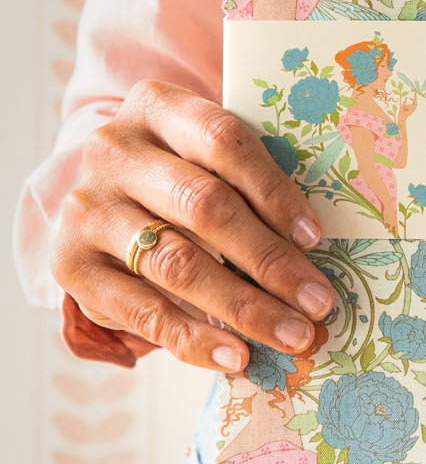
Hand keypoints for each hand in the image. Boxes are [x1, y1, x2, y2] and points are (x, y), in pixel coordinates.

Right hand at [50, 79, 337, 373]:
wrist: (99, 200)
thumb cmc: (178, 176)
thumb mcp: (204, 159)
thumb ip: (247, 184)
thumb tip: (315, 251)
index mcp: (155, 107)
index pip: (223, 141)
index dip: (274, 191)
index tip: (315, 238)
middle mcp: (112, 151)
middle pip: (204, 206)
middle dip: (269, 260)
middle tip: (317, 302)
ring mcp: (87, 208)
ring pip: (176, 263)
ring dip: (244, 306)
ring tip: (293, 335)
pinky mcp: (71, 265)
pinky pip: (142, 311)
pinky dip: (195, 339)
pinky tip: (236, 356)